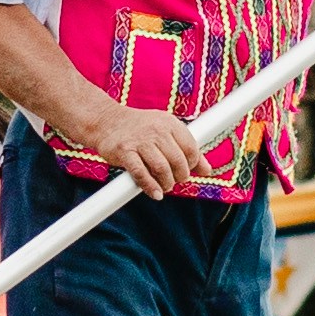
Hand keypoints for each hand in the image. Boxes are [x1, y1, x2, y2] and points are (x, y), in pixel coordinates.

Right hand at [100, 104, 218, 195]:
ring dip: (166, 183)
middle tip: (174, 181)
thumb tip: (207, 170)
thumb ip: (187, 149)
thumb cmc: (141, 129)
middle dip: (180, 176)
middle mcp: (157, 130)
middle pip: (178, 161)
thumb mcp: (166, 132)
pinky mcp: (125, 152)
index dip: (192, 165)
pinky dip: (150, 186)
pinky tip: (156, 194)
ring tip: (164, 186)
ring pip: (161, 168)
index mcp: (170, 124)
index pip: (192, 149)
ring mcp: (140, 141)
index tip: (185, 170)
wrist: (107, 121)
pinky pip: (140, 173)